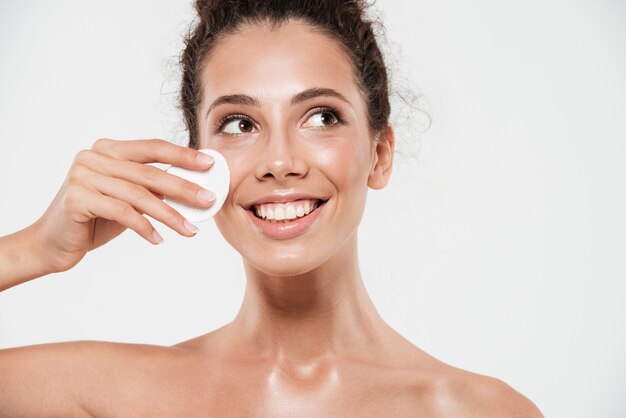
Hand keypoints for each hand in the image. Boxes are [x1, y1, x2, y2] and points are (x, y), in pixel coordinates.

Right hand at [31, 138, 215, 273]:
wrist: (51, 243)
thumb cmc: (94, 220)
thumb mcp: (127, 199)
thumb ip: (150, 188)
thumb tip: (194, 189)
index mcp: (108, 149)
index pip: (152, 147)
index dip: (183, 155)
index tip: (209, 164)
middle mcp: (94, 157)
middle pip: (149, 172)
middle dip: (184, 188)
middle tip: (209, 200)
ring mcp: (83, 176)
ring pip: (139, 195)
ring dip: (170, 215)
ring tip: (190, 230)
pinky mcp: (77, 199)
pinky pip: (121, 212)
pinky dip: (144, 227)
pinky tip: (159, 240)